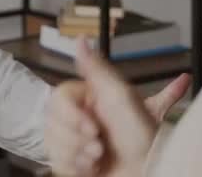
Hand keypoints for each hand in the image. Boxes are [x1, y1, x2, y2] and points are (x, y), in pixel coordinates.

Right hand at [45, 40, 190, 176]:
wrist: (149, 173)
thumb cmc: (143, 139)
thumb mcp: (122, 97)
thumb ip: (97, 68)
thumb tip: (81, 39)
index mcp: (91, 98)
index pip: (59, 98)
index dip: (72, 116)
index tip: (92, 126)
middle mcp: (81, 117)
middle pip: (52, 121)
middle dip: (76, 138)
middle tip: (100, 145)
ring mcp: (75, 141)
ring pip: (52, 143)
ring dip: (78, 154)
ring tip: (100, 158)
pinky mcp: (73, 162)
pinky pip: (57, 162)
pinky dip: (76, 168)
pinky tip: (93, 168)